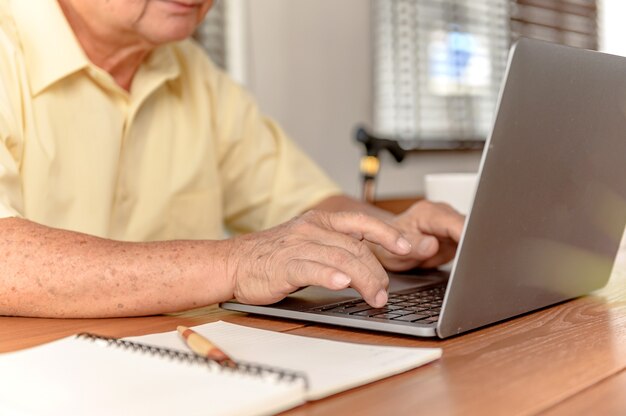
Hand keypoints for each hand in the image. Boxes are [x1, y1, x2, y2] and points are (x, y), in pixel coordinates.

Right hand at [227, 210, 412, 307]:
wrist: (232, 262)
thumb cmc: (271, 257)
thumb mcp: (307, 243)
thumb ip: (334, 247)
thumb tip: (368, 261)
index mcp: (319, 222)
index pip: (361, 222)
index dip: (387, 233)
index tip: (406, 246)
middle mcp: (311, 229)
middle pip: (357, 247)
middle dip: (378, 271)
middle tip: (385, 293)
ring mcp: (298, 246)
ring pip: (341, 259)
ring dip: (364, 280)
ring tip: (376, 297)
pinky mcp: (284, 265)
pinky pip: (312, 269)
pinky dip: (330, 277)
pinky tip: (343, 285)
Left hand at [369, 200, 464, 270]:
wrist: (384, 244)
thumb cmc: (387, 245)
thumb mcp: (394, 251)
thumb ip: (413, 247)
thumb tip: (432, 245)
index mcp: (429, 213)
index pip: (457, 223)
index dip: (468, 237)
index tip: (474, 251)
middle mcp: (442, 213)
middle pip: (470, 227)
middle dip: (472, 246)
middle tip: (469, 265)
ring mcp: (450, 223)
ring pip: (471, 236)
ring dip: (467, 252)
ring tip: (449, 262)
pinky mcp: (455, 234)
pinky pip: (467, 243)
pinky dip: (464, 254)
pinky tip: (455, 263)